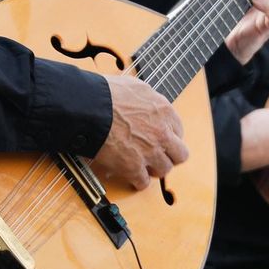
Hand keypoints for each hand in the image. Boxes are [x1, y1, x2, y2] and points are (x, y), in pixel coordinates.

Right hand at [91, 75, 188, 191]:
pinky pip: (143, 182)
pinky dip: (137, 181)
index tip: (161, 139)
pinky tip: (131, 175)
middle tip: (158, 154)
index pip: (178, 130)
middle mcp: (162, 133)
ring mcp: (150, 152)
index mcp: (164, 111)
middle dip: (169, 155)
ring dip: (154, 168)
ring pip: (164, 170)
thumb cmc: (105, 94)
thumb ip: (147, 98)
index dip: (169, 136)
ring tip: (143, 165)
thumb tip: (145, 101)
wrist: (89, 109)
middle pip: (179, 154)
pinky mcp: (133, 167)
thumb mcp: (135, 86)